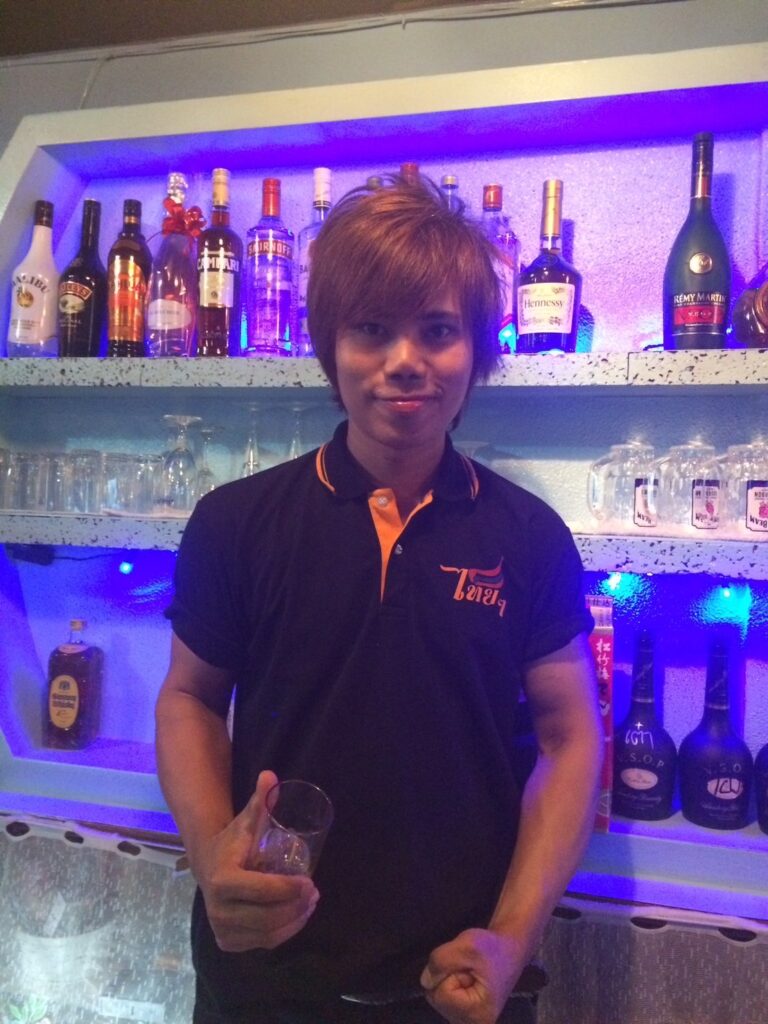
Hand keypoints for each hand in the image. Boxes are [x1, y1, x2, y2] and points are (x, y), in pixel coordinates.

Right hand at [195, 770, 318, 951]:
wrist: (207, 863)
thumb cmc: (233, 841)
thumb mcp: (246, 820)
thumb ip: (260, 800)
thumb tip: (271, 774)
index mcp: (222, 879)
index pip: (262, 890)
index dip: (289, 889)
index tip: (310, 881)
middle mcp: (218, 909)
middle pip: (267, 916)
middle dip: (296, 907)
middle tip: (314, 893)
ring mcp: (221, 928)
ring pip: (267, 933)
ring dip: (294, 922)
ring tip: (310, 904)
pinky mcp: (227, 941)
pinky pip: (261, 943)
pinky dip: (283, 933)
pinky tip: (297, 918)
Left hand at [420, 928, 525, 1023]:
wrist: (508, 950)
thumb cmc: (491, 948)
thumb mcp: (466, 945)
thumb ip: (442, 961)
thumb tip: (425, 981)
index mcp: (478, 1012)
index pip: (441, 995)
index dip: (449, 974)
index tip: (469, 967)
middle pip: (437, 1000)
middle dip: (447, 978)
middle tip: (467, 969)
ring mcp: (469, 1022)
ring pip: (438, 1000)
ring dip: (447, 981)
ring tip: (467, 974)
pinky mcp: (465, 1016)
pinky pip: (442, 1001)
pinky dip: (448, 987)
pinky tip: (464, 981)